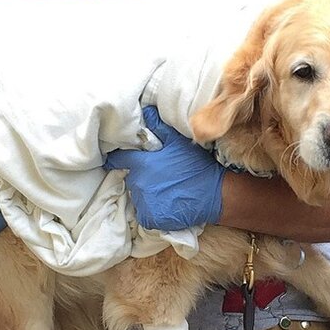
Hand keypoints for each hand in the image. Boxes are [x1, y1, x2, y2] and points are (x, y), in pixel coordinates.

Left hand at [103, 106, 224, 230]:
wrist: (215, 194)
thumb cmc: (196, 165)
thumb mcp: (178, 142)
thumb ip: (159, 127)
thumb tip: (147, 111)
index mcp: (142, 164)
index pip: (119, 159)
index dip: (117, 158)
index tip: (114, 159)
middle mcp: (139, 183)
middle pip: (131, 179)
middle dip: (140, 177)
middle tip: (158, 177)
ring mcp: (144, 202)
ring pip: (138, 197)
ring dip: (146, 194)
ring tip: (164, 191)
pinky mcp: (151, 218)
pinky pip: (145, 214)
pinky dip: (152, 211)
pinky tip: (166, 205)